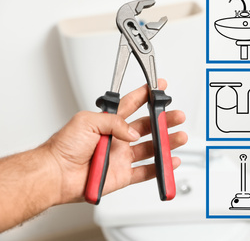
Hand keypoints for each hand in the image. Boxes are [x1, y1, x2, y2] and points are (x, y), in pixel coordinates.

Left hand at [47, 79, 186, 203]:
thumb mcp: (86, 121)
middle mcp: (118, 138)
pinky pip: (146, 171)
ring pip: (151, 148)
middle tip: (176, 116)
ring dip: (166, 143)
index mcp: (109, 122)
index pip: (132, 104)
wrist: (56, 174)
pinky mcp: (123, 175)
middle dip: (164, 120)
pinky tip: (169, 161)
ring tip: (179, 137)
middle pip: (147, 127)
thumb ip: (114, 121)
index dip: (146, 95)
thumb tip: (133, 132)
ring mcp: (122, 157)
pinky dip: (160, 168)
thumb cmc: (64, 146)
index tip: (158, 87)